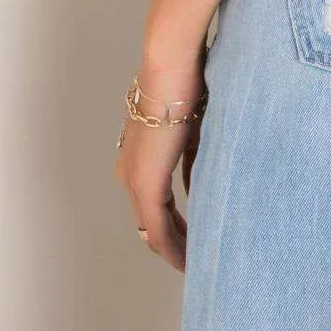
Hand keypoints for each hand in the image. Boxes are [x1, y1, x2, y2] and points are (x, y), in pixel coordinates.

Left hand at [114, 74, 205, 272]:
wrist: (171, 66)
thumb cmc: (186, 85)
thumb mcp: (193, 130)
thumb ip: (193, 161)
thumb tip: (201, 184)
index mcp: (139, 157)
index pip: (155, 202)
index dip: (174, 223)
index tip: (193, 235)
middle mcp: (129, 173)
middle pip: (150, 221)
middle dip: (174, 241)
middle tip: (195, 259)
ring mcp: (134, 180)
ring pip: (151, 229)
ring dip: (173, 248)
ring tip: (194, 264)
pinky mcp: (144, 184)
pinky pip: (157, 227)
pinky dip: (172, 246)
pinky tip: (187, 260)